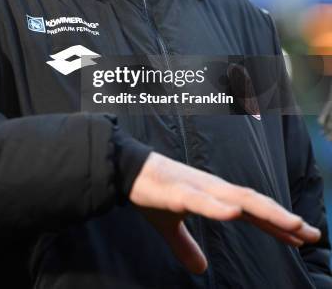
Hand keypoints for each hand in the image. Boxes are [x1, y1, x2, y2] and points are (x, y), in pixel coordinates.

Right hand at [129, 152, 320, 273]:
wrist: (125, 169)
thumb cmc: (150, 193)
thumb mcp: (170, 226)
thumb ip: (186, 246)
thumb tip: (200, 269)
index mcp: (212, 196)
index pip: (252, 211)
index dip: (277, 224)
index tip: (303, 237)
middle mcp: (212, 189)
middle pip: (254, 203)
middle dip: (284, 219)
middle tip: (313, 234)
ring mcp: (196, 188)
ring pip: (237, 198)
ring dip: (266, 212)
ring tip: (291, 224)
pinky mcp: (176, 191)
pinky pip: (200, 200)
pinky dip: (219, 207)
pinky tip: (235, 213)